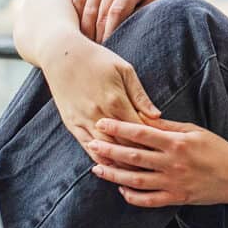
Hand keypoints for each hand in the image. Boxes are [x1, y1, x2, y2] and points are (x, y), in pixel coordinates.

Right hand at [41, 39, 160, 162]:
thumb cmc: (97, 59)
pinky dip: (99, 158)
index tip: (164, 150)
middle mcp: (98, 114)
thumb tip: (156, 116)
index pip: (138, 129)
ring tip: (135, 172)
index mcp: (116, 100)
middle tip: (154, 167)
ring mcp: (83, 120)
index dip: (152, 141)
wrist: (62, 55)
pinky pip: (86, 146)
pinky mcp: (71, 123)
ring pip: (104, 150)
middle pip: (122, 144)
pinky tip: (110, 166)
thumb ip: (140, 95)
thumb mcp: (125, 70)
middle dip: (138, 156)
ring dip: (119, 162)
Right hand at [72, 0, 168, 42]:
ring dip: (86, 30)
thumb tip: (143, 31)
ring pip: (87, 9)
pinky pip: (78, 0)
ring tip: (89, 47)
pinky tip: (80, 30)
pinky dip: (77, 16)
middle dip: (98, 36)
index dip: (112, 32)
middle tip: (99, 55)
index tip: (111, 49)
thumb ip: (154, 8)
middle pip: (101, 14)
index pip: (117, 12)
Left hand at [88, 118, 227, 206]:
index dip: (119, 128)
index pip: (141, 133)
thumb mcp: (195, 130)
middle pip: (133, 156)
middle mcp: (172, 162)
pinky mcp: (176, 198)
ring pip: (136, 180)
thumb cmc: (217, 149)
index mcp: (177, 142)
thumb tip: (145, 119)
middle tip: (91, 144)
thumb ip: (168, 127)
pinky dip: (132, 196)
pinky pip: (148, 200)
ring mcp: (173, 182)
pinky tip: (122, 190)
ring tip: (97, 168)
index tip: (102, 123)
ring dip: (114, 175)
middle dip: (109, 150)